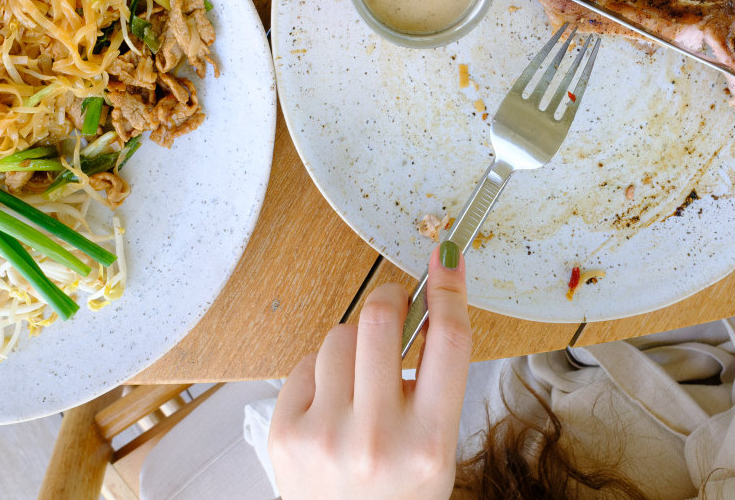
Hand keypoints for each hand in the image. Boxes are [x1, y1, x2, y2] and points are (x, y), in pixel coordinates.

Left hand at [270, 244, 472, 499]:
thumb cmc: (396, 495)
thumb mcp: (436, 449)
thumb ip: (435, 383)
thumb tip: (429, 303)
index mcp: (429, 444)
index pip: (448, 341)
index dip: (449, 289)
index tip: (446, 258)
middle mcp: (377, 440)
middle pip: (381, 321)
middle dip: (390, 300)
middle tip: (395, 308)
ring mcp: (326, 436)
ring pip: (339, 335)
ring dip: (354, 343)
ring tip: (361, 379)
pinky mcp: (285, 433)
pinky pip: (305, 363)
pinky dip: (321, 372)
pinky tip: (332, 403)